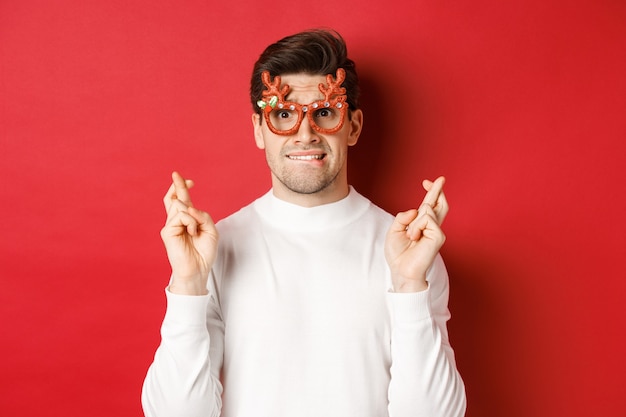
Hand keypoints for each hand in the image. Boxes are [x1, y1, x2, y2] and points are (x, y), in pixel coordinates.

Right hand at [160, 171, 217, 294]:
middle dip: (178, 185)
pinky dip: (189, 222)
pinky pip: (180, 216)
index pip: (182, 201)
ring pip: (180, 206)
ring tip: (194, 230)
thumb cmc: (204, 252)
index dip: (183, 188)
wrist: (198, 269)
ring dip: (192, 214)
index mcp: (188, 220)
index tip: (190, 181)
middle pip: (175, 198)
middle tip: (176, 174)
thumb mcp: (210, 230)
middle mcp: (177, 221)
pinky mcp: (167, 231)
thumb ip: (202, 215)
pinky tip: (191, 232)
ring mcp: (171, 225)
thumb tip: (189, 207)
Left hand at [384, 176, 448, 291]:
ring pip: (427, 210)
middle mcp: (432, 227)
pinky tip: (415, 238)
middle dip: (437, 190)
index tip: (427, 182)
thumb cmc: (398, 255)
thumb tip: (416, 209)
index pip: (429, 206)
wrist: (400, 271)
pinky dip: (417, 226)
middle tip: (440, 179)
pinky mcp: (439, 236)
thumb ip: (403, 217)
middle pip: (439, 204)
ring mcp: (437, 232)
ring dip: (414, 222)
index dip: (431, 193)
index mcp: (422, 226)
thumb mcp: (394, 231)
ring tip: (411, 237)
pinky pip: (427, 218)